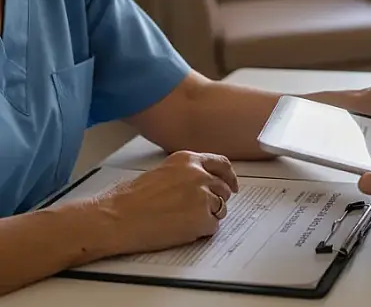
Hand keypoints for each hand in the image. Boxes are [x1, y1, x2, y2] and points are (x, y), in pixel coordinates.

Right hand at [96, 151, 238, 254]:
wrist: (116, 218)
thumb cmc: (130, 198)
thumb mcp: (162, 172)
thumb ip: (186, 173)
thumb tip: (203, 183)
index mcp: (188, 160)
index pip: (221, 164)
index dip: (229, 176)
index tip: (232, 185)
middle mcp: (199, 174)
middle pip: (223, 188)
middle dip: (217, 199)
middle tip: (203, 209)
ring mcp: (203, 196)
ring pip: (221, 208)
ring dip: (208, 216)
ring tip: (184, 221)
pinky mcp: (201, 218)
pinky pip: (212, 226)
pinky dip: (202, 231)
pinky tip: (182, 230)